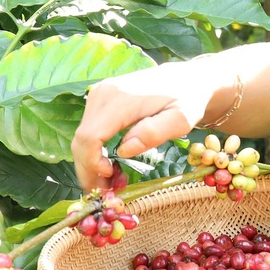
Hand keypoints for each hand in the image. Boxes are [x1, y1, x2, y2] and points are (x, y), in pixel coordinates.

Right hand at [71, 59, 219, 190]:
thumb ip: (154, 133)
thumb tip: (123, 150)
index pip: (89, 137)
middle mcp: (102, 94)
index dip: (93, 164)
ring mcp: (99, 94)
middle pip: (81, 140)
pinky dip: (95, 151)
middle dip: (89, 170)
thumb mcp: (181, 118)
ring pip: (82, 137)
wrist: (188, 78)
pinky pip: (89, 129)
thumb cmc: (188, 99)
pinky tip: (112, 165)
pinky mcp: (100, 99)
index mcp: (119, 99)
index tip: (111, 179)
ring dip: (92, 163)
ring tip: (113, 181)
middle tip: (108, 192)